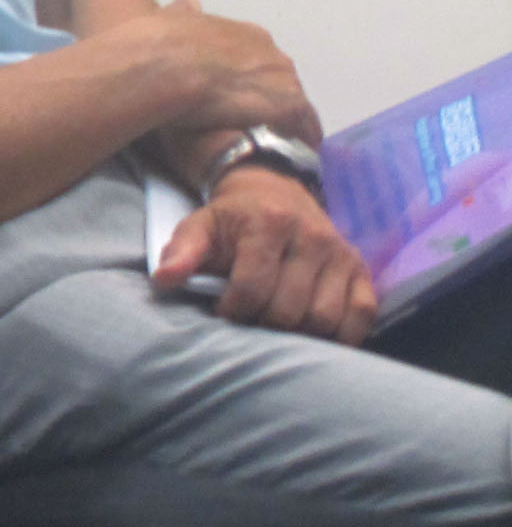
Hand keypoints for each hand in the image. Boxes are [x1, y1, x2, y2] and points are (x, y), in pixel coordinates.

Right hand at [140, 0, 322, 142]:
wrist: (167, 67)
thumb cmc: (161, 45)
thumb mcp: (169, 18)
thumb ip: (183, 13)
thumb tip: (189, 1)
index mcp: (247, 34)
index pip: (262, 59)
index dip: (251, 78)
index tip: (240, 93)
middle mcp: (273, 54)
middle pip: (282, 82)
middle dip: (270, 100)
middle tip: (251, 121)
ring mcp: (285, 81)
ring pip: (295, 106)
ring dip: (284, 122)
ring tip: (268, 142)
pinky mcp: (290, 108)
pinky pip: (304, 128)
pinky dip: (296, 140)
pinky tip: (285, 154)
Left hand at [153, 164, 377, 341]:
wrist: (276, 190)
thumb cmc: (233, 218)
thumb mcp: (201, 224)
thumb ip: (182, 250)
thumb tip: (164, 280)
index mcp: (269, 222)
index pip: (254, 285)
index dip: (235, 310)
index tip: (223, 314)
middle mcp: (312, 236)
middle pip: (290, 307)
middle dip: (264, 325)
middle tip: (250, 324)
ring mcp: (342, 253)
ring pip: (325, 317)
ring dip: (300, 335)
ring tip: (277, 329)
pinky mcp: (362, 269)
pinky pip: (363, 314)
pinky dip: (343, 335)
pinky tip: (317, 337)